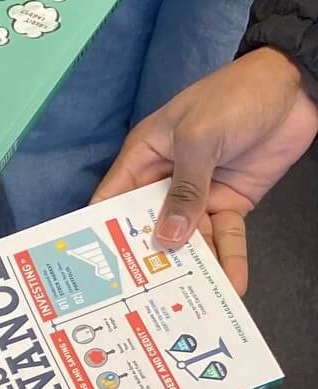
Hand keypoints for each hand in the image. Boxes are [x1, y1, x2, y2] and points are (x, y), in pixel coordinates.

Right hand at [93, 47, 317, 285]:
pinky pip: (226, 237)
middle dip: (146, 260)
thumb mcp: (200, 138)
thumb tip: (168, 238)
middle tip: (139, 299)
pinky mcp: (230, 203)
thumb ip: (185, 189)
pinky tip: (231, 283)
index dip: (100, 232)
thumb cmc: (235, 96)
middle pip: (148, 228)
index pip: (112, 201)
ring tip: (187, 301)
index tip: (94, 269)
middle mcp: (165, 181)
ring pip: (188, 240)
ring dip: (190, 268)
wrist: (295, 87)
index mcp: (144, 158)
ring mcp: (198, 195)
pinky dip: (229, 259)